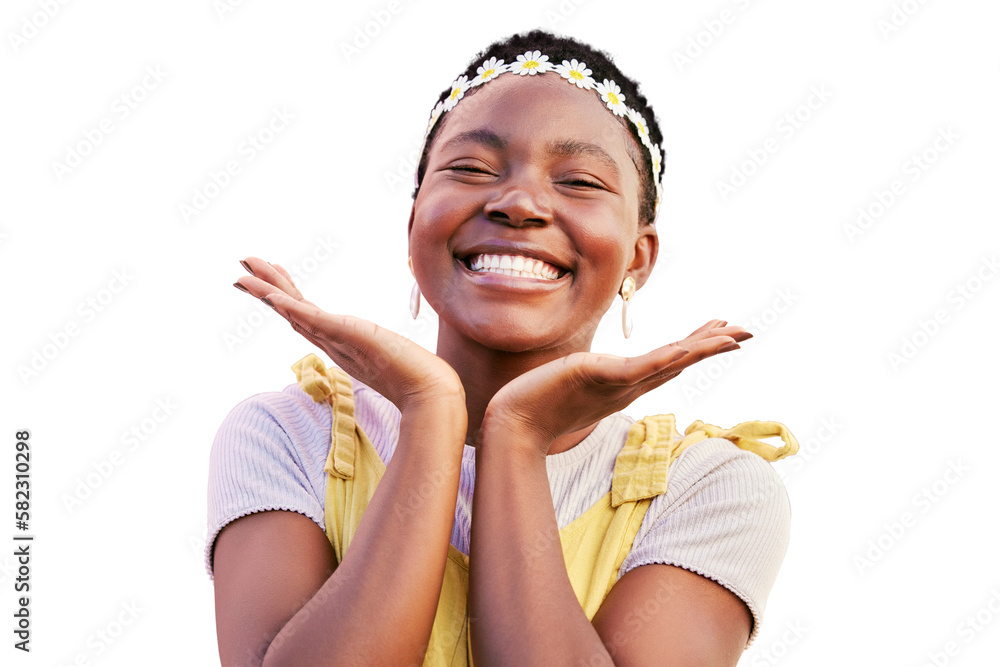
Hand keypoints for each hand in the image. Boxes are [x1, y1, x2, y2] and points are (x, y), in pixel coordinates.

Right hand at [234, 257, 463, 410]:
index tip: (272, 277)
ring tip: (244, 275)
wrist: (427, 391)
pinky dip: (292, 308)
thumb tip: (384, 348)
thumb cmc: (414, 375)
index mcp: (339, 342)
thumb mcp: (389, 353)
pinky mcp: (348, 337)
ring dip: (268, 293)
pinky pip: (313, 320)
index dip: (285, 298)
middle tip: (242, 268)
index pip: (305, 316)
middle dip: (266, 289)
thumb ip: (380, 349)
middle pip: (291, 312)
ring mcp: (337, 341)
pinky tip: (275, 297)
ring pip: (294, 313)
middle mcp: (332, 342)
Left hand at [481, 319, 750, 453]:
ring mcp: (616, 384)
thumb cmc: (532, 406)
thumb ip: (582, 375)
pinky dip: (667, 357)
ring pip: (668, 362)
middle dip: (712, 345)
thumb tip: (585, 365)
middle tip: (745, 331)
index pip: (666, 361)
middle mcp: (625, 387)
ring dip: (702, 348)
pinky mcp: (599, 377)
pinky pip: (640, 367)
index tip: (720, 332)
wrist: (511, 426)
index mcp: (621, 385)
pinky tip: (689, 347)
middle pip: (677, 361)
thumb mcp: (566, 381)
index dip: (695, 347)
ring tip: (733, 335)